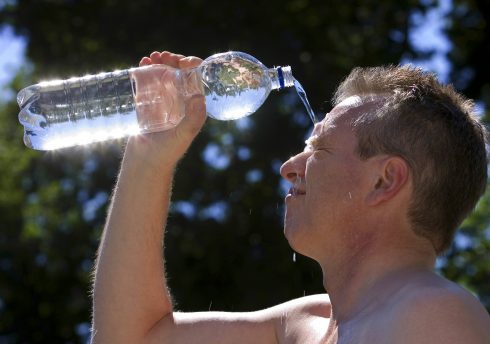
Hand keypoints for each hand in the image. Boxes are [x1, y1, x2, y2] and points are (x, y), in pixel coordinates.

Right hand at [127, 51, 205, 168]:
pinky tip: (143, 63)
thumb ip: (193, 120)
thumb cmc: (168, 152)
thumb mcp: (183, 136)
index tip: (182, 62)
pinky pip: (149, 81)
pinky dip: (146, 70)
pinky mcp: (148, 102)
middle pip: (180, 74)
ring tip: (152, 57)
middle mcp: (180, 101)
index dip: (192, 66)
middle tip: (163, 56)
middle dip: (173, 61)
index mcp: (193, 106)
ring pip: (164, 74)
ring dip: (160, 62)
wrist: (146, 162)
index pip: (197, 80)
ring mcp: (163, 100)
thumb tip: (200, 98)